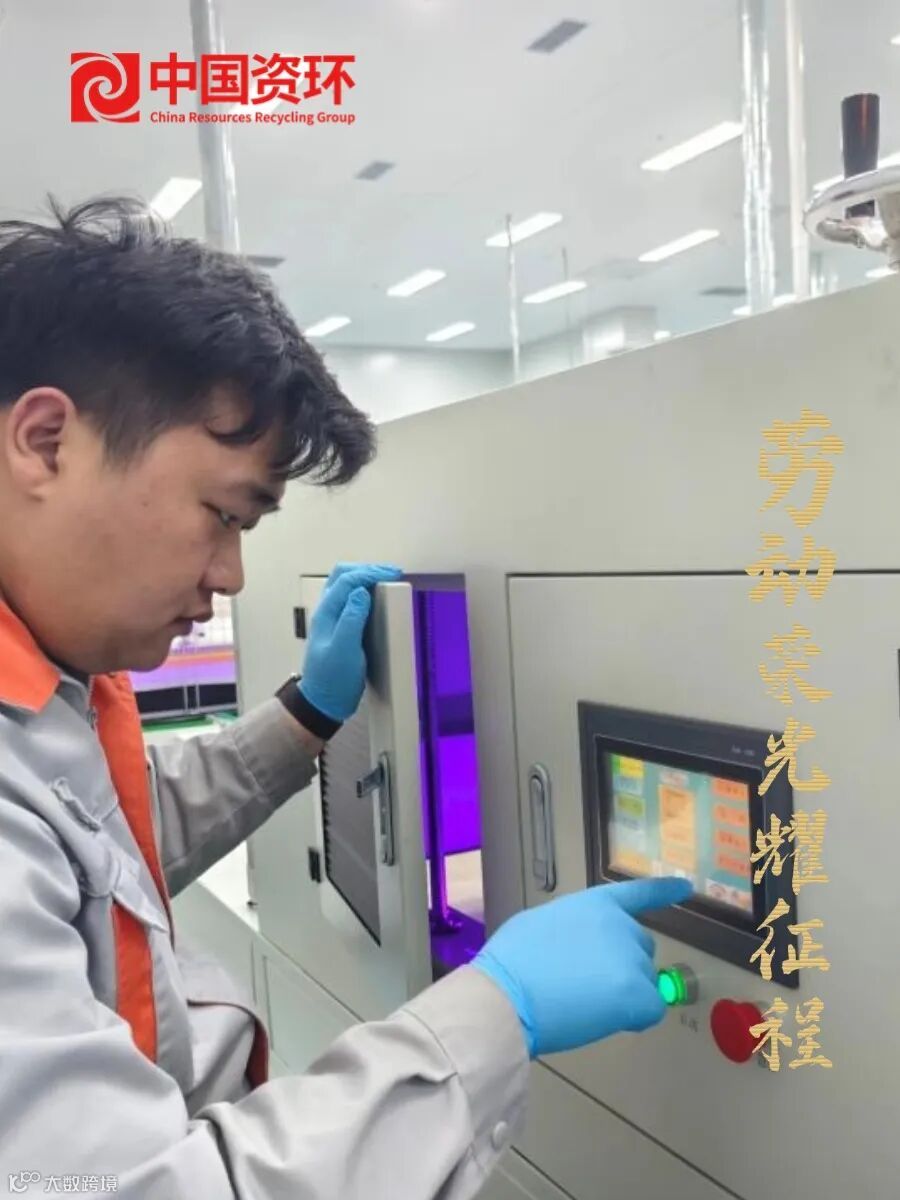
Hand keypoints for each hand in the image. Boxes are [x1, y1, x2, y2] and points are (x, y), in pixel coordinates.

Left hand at [298, 563, 401, 721]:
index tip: (394, 573)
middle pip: (342, 576)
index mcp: (326, 613)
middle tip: (392, 572)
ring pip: (345, 586)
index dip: (370, 572)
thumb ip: (352, 619)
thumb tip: (361, 592)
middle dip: (367, 569)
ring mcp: (331, 619)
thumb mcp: (344, 650)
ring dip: (364, 578)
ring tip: (386, 580)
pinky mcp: (339, 628)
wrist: (323, 702)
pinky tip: (377, 598)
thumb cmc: (333, 679)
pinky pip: (349, 600)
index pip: (346, 580)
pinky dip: (364, 592)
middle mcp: (327, 612)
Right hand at [472, 876, 691, 1057]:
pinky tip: (605, 1020)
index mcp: (595, 905)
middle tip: (587, 984)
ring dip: (624, 992)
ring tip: (586, 1004)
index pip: (637, 893)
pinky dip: (634, 1018)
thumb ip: (573, 929)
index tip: (685, 888)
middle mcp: (620, 926)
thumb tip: (579, 949)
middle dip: (622, 965)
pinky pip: (651, 1009)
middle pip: (641, 947)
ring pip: (644, 981)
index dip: (663, 891)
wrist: (509, 993)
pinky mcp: (637, 994)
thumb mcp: (543, 924)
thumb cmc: (514, 961)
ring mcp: (631, 959)